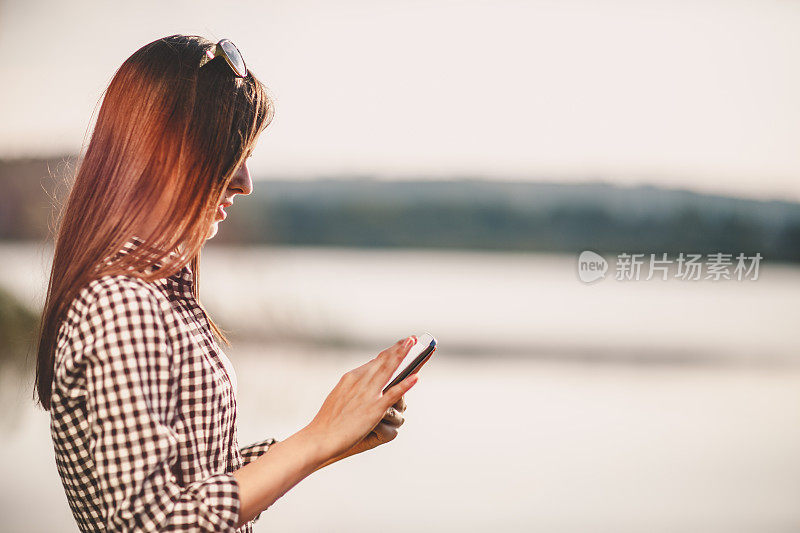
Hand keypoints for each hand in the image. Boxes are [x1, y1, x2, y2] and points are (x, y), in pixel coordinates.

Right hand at [304, 336, 419, 465]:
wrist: (320, 437)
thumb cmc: (329, 421)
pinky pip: (392, 394)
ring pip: (388, 370)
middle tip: (412, 339)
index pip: (374, 362)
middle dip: (399, 349)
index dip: (389, 352)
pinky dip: (405, 384)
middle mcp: (359, 381)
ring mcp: (367, 394)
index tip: (400, 344)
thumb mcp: (339, 396)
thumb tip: (366, 383)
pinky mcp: (373, 409)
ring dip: (402, 356)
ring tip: (415, 345)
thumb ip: (354, 388)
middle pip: (383, 361)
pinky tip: (416, 377)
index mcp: (350, 377)